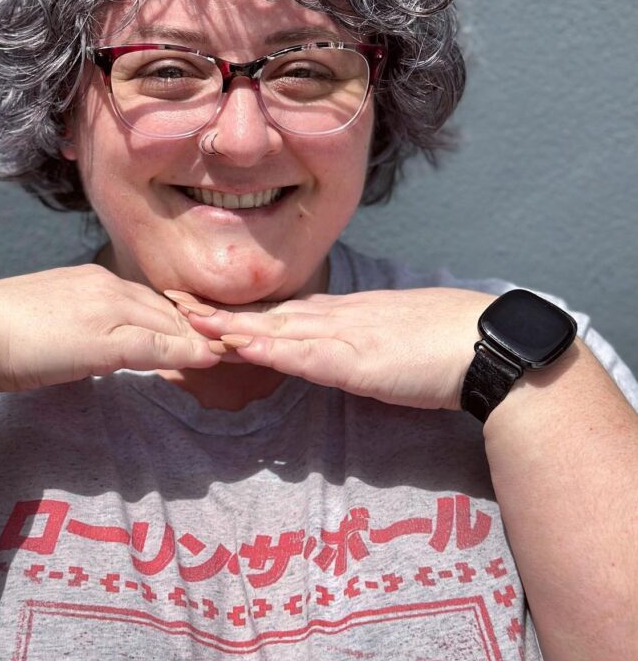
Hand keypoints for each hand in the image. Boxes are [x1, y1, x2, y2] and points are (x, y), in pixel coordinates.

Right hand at [0, 265, 220, 392]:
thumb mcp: (48, 329)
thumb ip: (78, 334)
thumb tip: (93, 352)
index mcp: (90, 280)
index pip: (148, 298)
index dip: (182, 316)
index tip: (210, 328)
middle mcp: (103, 285)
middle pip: (168, 305)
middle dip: (205, 321)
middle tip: (241, 335)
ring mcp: (105, 306)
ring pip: (170, 321)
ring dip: (205, 336)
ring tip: (239, 347)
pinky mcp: (104, 336)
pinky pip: (157, 343)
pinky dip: (188, 351)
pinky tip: (211, 358)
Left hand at [166, 287, 495, 410]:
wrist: (487, 343)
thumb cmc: (450, 345)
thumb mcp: (395, 342)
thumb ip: (363, 346)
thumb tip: (342, 355)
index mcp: (348, 314)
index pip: (285, 310)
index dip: (244, 309)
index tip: (206, 306)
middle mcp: (339, 317)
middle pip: (269, 313)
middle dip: (220, 311)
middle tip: (171, 301)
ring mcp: (345, 335)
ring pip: (276, 328)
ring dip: (229, 325)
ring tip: (186, 319)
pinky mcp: (356, 359)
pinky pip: (303, 353)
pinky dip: (267, 348)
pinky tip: (237, 345)